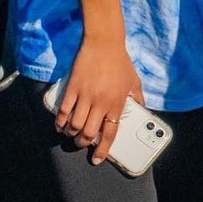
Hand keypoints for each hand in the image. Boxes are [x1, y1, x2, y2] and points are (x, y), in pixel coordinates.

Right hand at [55, 38, 143, 164]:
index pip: (110, 133)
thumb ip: (138, 97)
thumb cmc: (120, 61)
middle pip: (88, 133)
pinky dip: (60, 122)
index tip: (96, 159)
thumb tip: (142, 110)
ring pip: (74, 125)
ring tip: (71, 134)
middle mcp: (100, 103)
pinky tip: (60, 125)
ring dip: (71, 134)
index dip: (102, 149)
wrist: (104, 42)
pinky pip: (64, 111)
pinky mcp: (72, 88)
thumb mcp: (134, 81)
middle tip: (81, 143)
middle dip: (83, 143)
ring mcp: (85, 96)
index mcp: (117, 103)